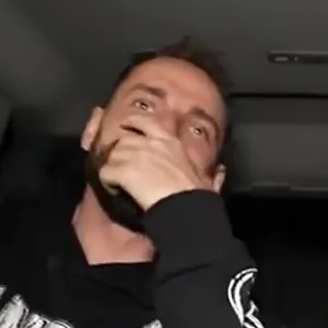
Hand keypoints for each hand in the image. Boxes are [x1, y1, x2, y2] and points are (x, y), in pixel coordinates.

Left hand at [96, 114, 213, 209]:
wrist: (183, 207)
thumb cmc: (197, 196)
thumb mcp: (207, 180)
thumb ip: (213, 174)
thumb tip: (222, 171)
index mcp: (169, 141)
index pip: (145, 120)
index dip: (132, 123)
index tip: (127, 128)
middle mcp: (149, 142)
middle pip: (123, 140)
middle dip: (119, 153)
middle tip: (121, 168)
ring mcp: (134, 154)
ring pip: (112, 156)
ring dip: (113, 169)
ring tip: (118, 184)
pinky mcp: (122, 170)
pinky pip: (105, 172)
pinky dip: (107, 182)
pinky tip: (115, 191)